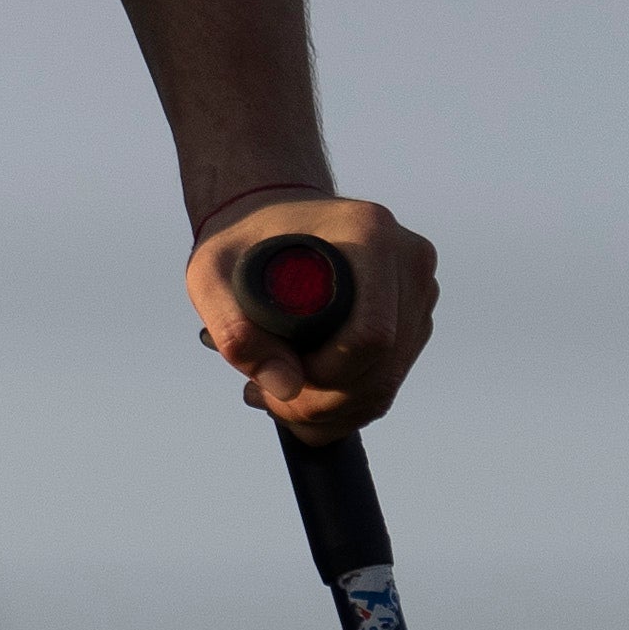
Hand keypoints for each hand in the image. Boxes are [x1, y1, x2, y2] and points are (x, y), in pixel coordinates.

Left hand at [189, 197, 439, 444]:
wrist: (270, 219)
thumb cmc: (241, 242)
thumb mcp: (211, 276)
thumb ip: (236, 331)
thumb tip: (284, 387)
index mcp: (370, 234)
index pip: (371, 336)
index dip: (325, 373)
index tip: (277, 373)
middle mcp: (408, 260)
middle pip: (382, 369)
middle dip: (320, 402)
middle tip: (262, 397)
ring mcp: (418, 289)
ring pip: (385, 383)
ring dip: (328, 411)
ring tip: (272, 396)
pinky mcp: (414, 315)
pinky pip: (387, 379)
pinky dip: (342, 404)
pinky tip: (298, 392)